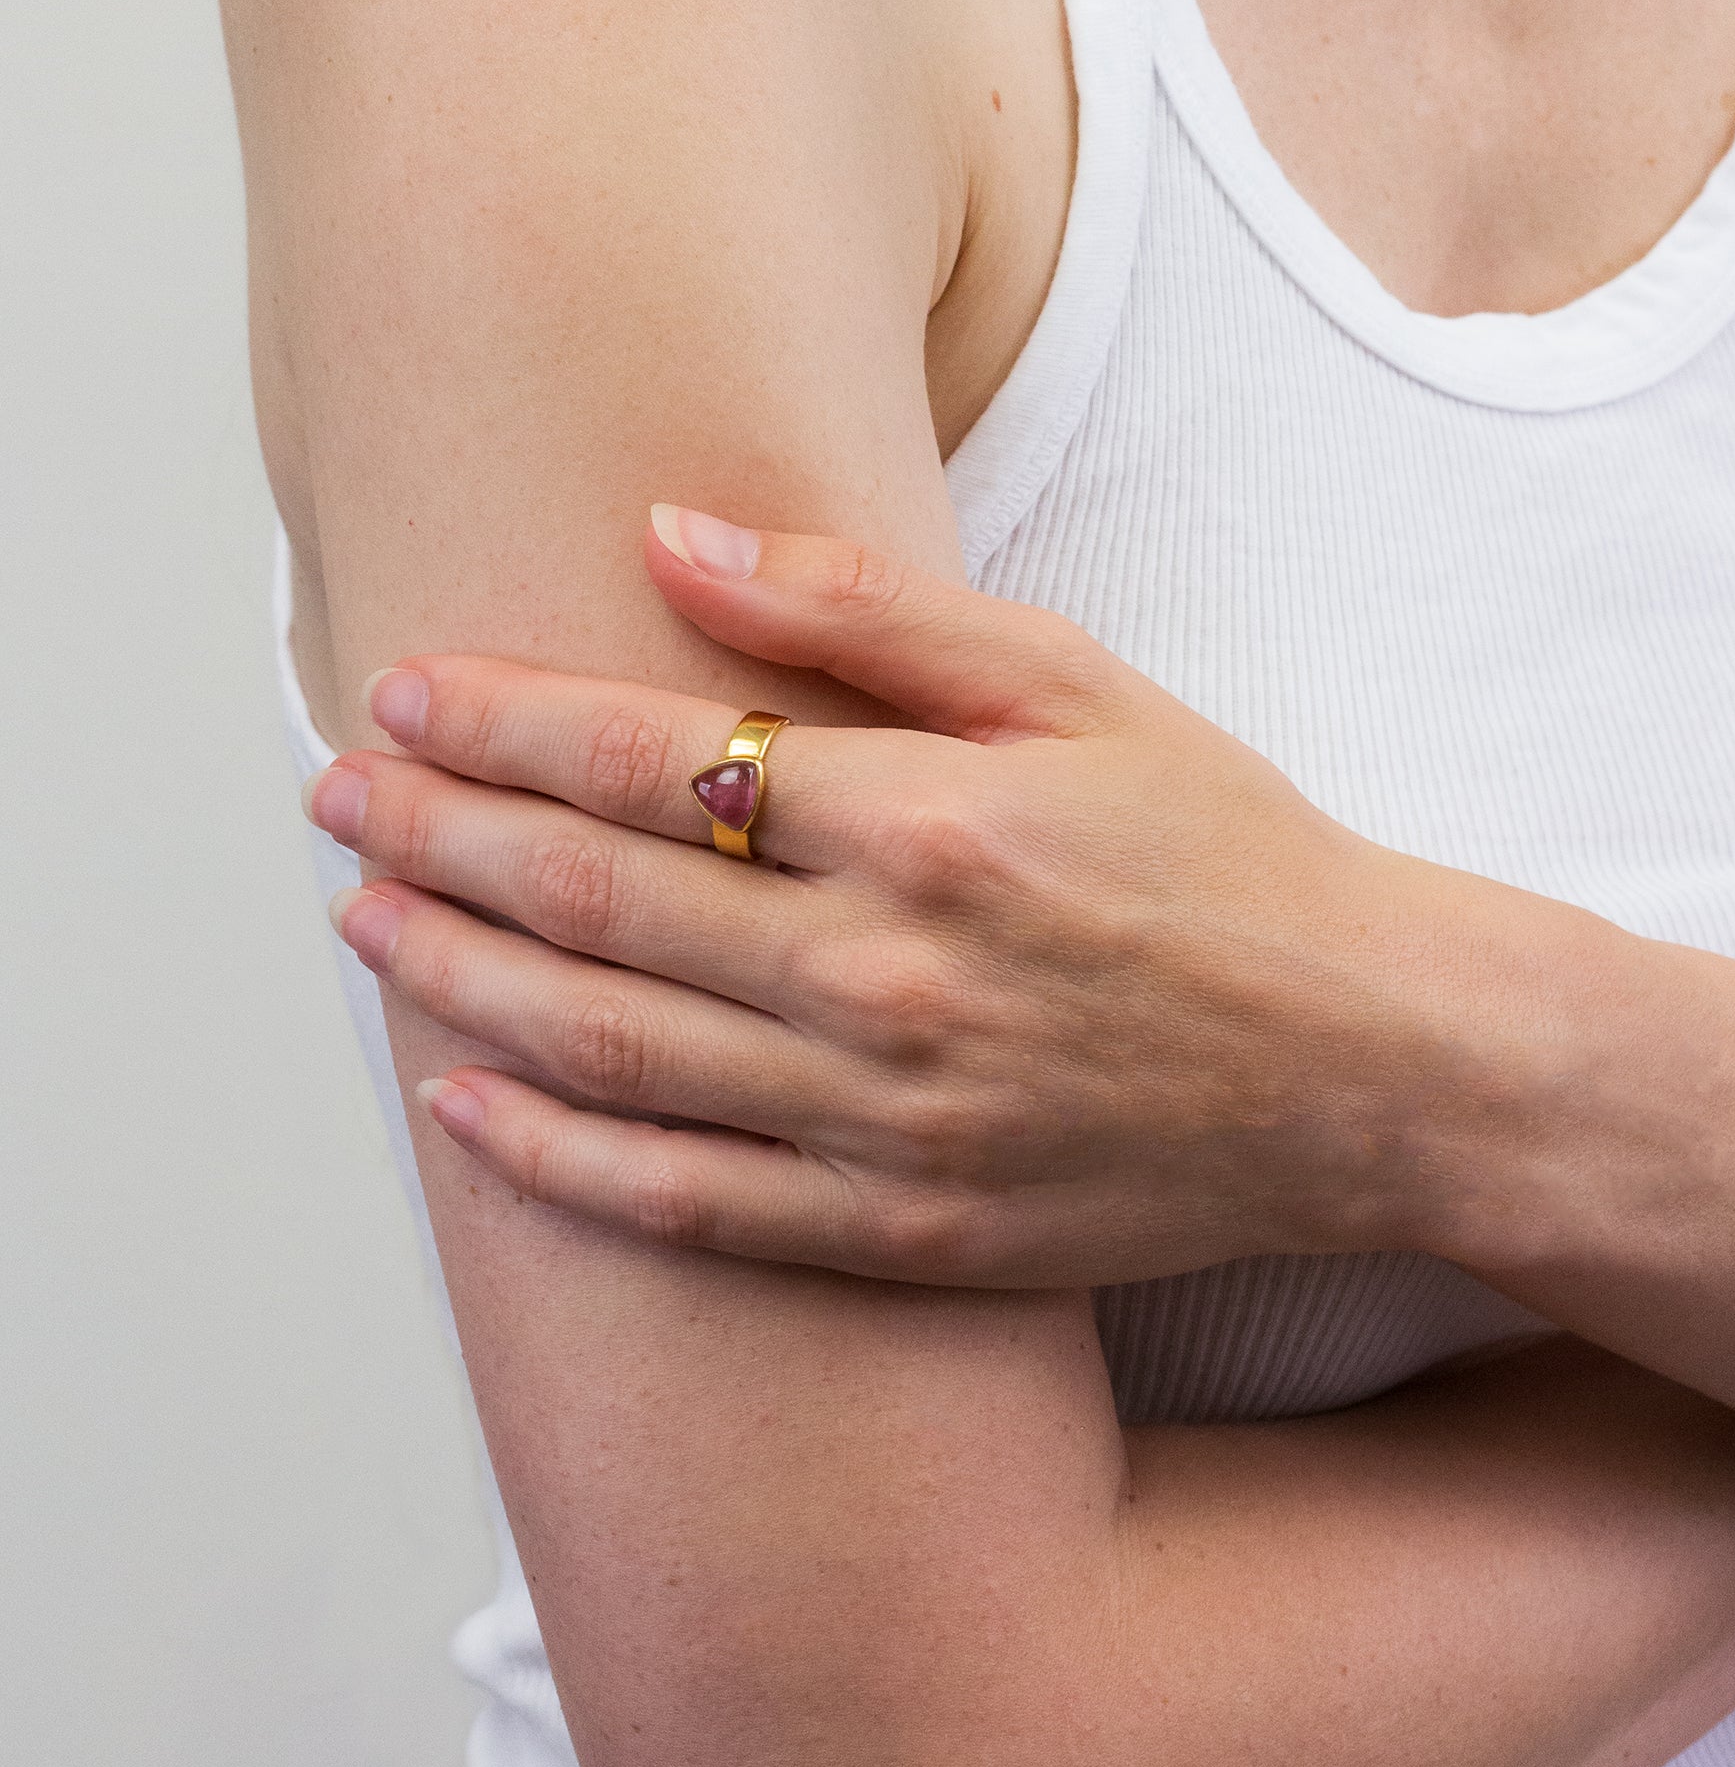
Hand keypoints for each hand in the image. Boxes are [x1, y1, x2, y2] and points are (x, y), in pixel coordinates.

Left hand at [307, 508, 1550, 1284]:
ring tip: (362, 922)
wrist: (1366, 1062)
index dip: (502, 724)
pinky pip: (686, 1202)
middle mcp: (886, 977)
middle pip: (599, 901)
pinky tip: (465, 1108)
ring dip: (460, 979)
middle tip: (335, 793)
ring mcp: (887, 1120)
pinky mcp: (904, 1227)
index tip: (400, 694)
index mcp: (929, 822)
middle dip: (441, 836)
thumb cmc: (1230, 852)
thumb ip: (869, 611)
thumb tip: (671, 539)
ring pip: (612, 1050)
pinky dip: (555, 1159)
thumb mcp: (1082, 685)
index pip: (653, 762)